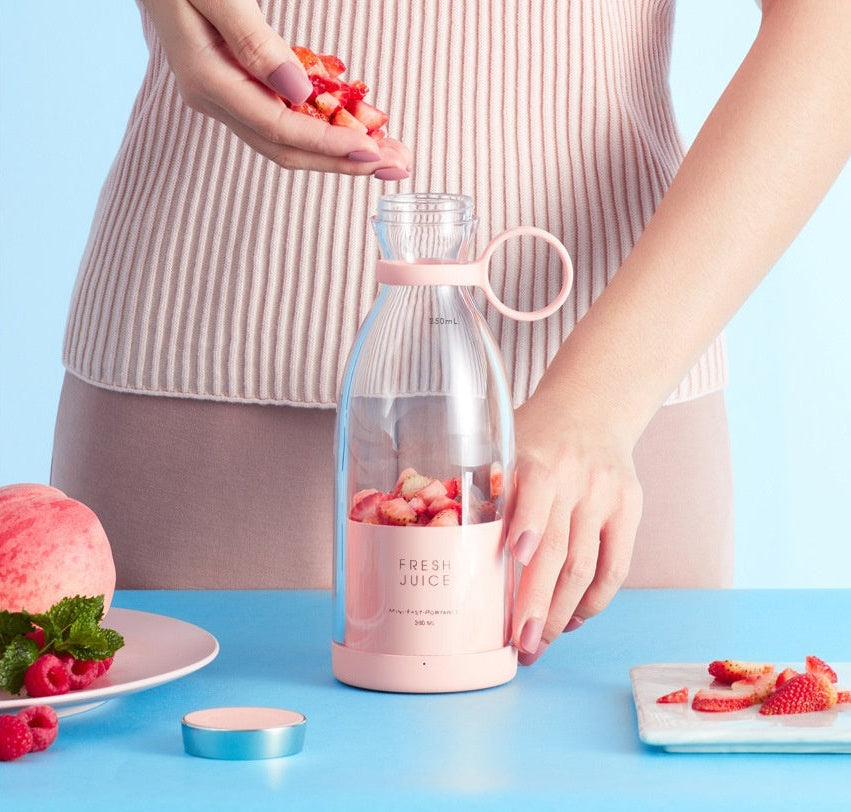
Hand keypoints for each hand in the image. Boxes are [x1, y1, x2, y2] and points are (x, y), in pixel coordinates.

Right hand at [140, 0, 409, 175]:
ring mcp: (226, 94)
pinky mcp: (237, 83)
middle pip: (288, 149)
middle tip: (399, 166)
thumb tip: (297, 90)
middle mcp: (217, 98)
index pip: (279, 130)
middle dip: (346, 162)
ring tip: (390, 151)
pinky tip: (355, 127)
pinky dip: (323, 125)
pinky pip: (284, 116)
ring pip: (289, 138)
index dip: (330, 146)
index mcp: (209, 82)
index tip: (374, 152)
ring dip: (341, 150)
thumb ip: (252, 40)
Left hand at [507, 390, 642, 664]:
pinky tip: (573, 619)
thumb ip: (482, 488)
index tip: (515, 557)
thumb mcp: (503, 445)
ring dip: (562, 613)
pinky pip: (615, 567)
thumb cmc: (534, 436)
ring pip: (587, 567)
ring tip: (540, 642)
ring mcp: (606, 495)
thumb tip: (443, 541)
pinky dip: (594, 600)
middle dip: (537, 603)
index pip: (537, 494)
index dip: (528, 525)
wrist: (592, 409)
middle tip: (519, 643)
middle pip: (560, 550)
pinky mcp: (630, 509)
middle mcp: (576, 478)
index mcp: (537, 458)